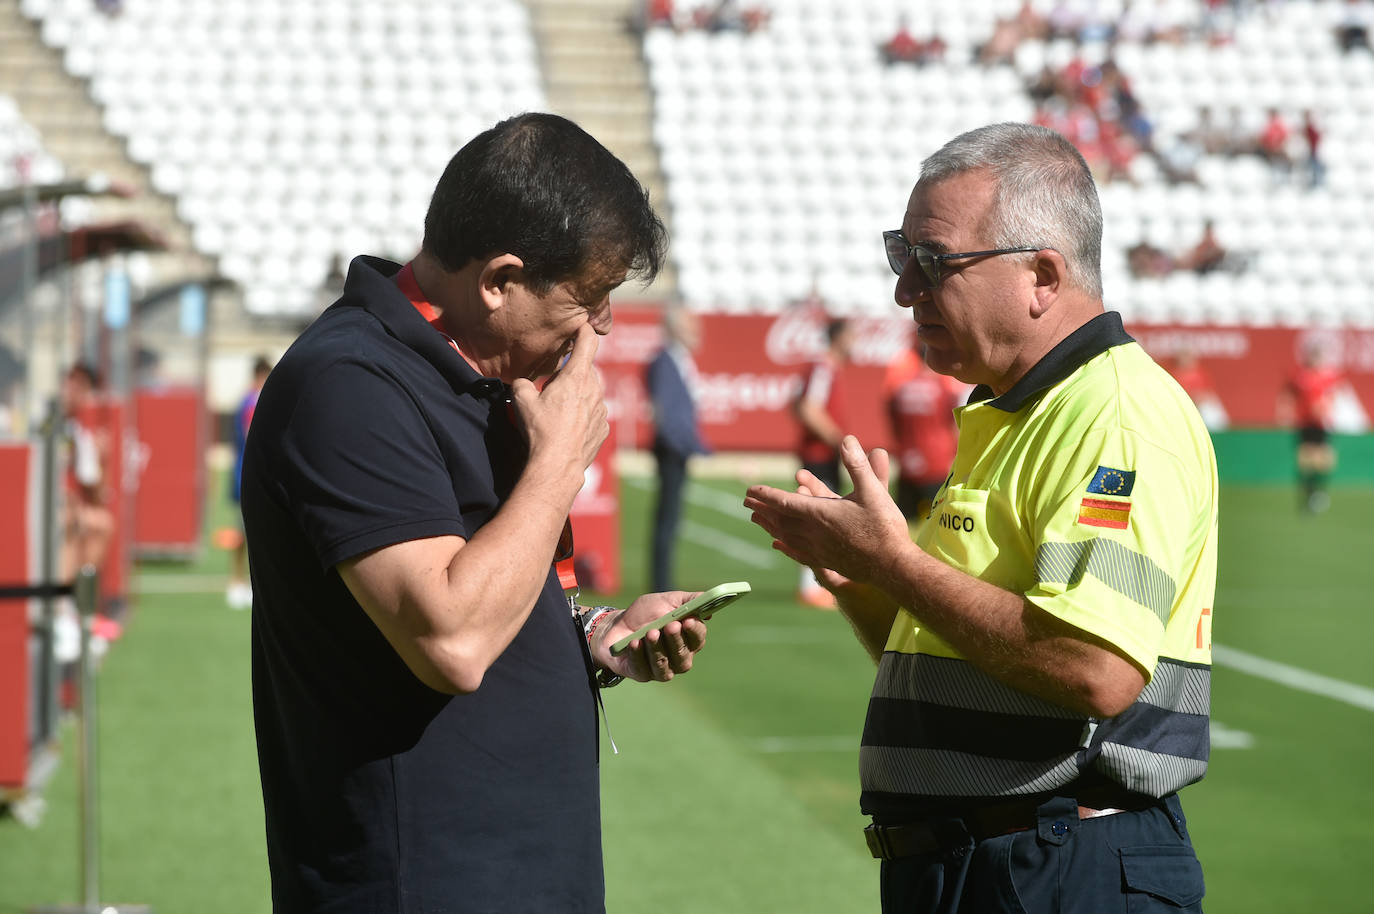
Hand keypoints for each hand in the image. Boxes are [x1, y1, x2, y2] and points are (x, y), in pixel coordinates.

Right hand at [509, 323, 608, 480]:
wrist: (557, 465)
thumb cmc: (541, 430)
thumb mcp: (522, 400)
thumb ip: (522, 383)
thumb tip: (522, 383)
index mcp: (577, 377)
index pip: (588, 342)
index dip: (585, 329)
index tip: (582, 324)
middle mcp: (595, 390)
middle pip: (586, 370)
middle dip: (571, 372)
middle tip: (552, 385)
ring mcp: (602, 410)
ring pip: (591, 392)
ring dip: (578, 395)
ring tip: (558, 410)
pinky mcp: (603, 428)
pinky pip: (593, 414)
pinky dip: (583, 415)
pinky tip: (567, 427)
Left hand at [591, 591, 707, 682]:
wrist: (617, 625)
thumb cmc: (645, 613)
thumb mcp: (667, 601)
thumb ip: (688, 600)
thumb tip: (707, 598)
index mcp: (688, 640)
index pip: (697, 639)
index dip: (694, 631)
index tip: (688, 619)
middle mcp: (678, 658)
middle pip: (683, 656)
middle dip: (676, 640)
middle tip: (670, 625)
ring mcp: (660, 669)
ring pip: (664, 665)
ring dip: (657, 649)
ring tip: (651, 632)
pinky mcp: (642, 674)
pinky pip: (643, 669)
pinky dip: (639, 655)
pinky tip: (635, 643)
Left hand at [745, 436, 910, 585]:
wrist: (893, 566)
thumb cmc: (884, 527)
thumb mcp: (873, 491)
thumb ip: (858, 465)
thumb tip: (847, 440)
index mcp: (821, 513)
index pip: (785, 502)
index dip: (766, 496)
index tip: (749, 491)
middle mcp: (814, 533)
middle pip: (780, 519)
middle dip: (763, 510)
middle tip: (747, 503)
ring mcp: (819, 550)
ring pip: (786, 536)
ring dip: (770, 526)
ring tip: (757, 520)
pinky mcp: (827, 562)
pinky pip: (798, 553)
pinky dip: (784, 546)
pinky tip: (779, 545)